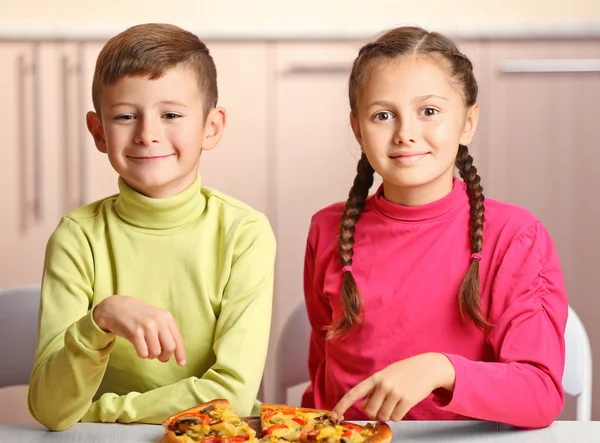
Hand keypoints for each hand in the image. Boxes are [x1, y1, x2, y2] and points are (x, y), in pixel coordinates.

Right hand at [93, 295, 185, 365]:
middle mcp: (159, 321)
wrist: (116, 307)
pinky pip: (143, 353)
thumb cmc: (139, 316)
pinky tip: (139, 347)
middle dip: (165, 356)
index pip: (178, 339)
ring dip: (151, 356)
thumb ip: (165, 332)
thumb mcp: (156, 318)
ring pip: (156, 352)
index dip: (180, 353)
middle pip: (170, 348)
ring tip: (147, 348)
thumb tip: (171, 355)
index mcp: (167, 317)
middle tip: (159, 356)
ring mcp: (147, 326)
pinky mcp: (134, 333)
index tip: (182, 364)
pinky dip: (142, 354)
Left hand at [331, 353, 454, 421]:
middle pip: (370, 411)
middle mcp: (383, 384)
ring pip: (383, 416)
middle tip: (384, 404)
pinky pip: (396, 418)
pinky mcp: (407, 400)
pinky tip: (403, 404)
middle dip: (375, 412)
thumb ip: (373, 390)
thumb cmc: (405, 372)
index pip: (354, 393)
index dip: (342, 405)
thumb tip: (363, 407)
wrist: (428, 367)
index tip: (334, 415)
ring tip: (395, 402)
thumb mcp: (386, 376)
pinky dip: (398, 415)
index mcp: (375, 377)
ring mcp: (395, 392)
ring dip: (388, 414)